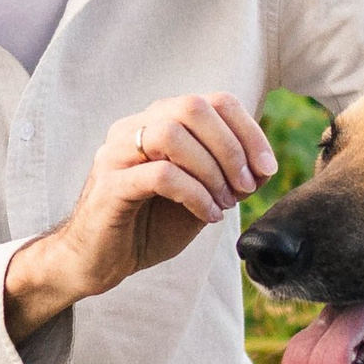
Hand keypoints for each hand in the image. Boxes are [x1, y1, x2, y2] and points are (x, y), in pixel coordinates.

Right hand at [5, 94, 276, 340]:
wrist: (96, 261)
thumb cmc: (147, 227)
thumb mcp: (199, 198)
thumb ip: (226, 178)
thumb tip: (263, 167)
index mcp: (158, 123)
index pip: (212, 101)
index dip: (248, 130)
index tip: (267, 169)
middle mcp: (135, 128)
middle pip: (193, 107)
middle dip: (232, 146)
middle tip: (247, 186)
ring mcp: (117, 153)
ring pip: (173, 135)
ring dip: (211, 169)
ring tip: (225, 202)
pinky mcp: (110, 185)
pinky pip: (160, 174)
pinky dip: (195, 194)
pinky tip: (208, 215)